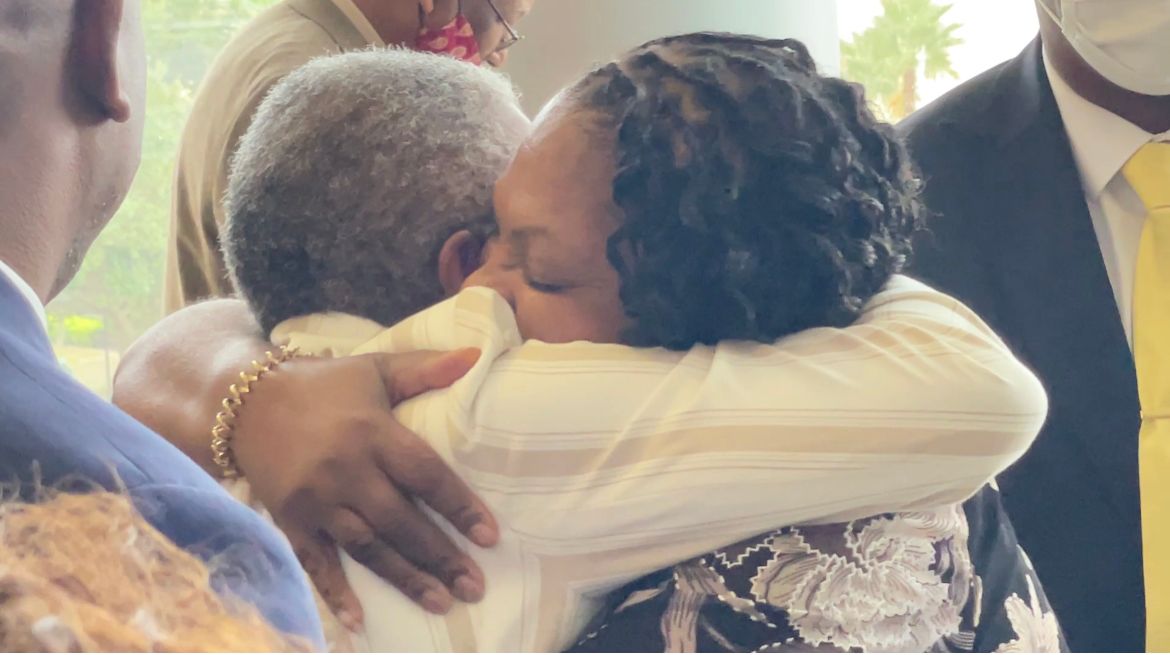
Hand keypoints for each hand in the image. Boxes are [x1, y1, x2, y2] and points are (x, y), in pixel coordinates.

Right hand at [230, 348, 496, 628]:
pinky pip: (315, 562)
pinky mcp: (290, 519)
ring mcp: (315, 499)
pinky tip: (359, 621)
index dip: (459, 506)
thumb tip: (476, 355)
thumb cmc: (324, 384)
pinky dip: (336, 593)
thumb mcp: (375, 368)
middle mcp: (345, 470)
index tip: (489, 536)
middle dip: (440, 556)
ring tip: (442, 602)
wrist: (244, 402)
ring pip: (367, 547)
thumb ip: (425, 368)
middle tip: (475, 585)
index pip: (425, 474)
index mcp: (372, 432)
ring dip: (405, 578)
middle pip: (400, 521)